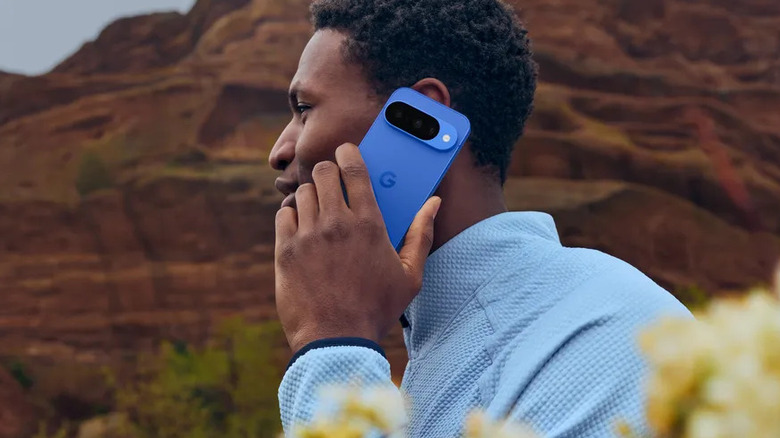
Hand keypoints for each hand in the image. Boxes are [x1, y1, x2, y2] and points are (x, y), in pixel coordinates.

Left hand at [274, 143, 440, 352]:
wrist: (336, 340)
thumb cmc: (376, 309)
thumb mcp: (410, 275)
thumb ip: (421, 234)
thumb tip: (434, 203)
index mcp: (370, 225)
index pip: (355, 169)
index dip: (348, 153)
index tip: (345, 150)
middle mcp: (337, 223)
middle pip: (324, 173)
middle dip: (327, 171)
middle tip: (331, 182)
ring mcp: (308, 236)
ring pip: (303, 192)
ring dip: (311, 195)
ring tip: (318, 210)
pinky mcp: (286, 251)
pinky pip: (283, 214)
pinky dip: (291, 215)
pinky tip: (301, 228)